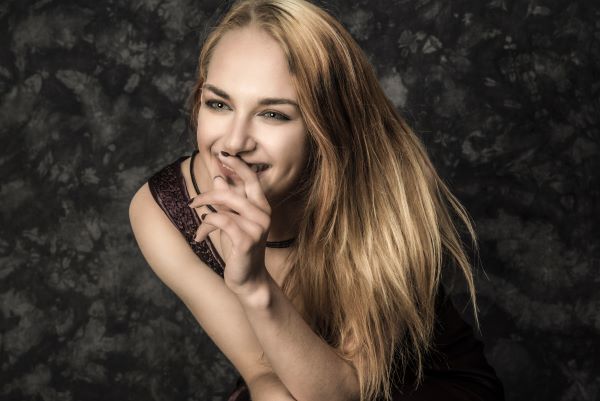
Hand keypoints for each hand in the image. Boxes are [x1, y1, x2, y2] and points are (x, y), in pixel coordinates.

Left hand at [188, 152, 271, 294]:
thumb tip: (219, 177)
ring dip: (204, 212)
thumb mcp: (232, 221)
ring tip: (196, 224)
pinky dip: (206, 225)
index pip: (251, 179)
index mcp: (262, 207)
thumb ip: (228, 200)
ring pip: (224, 207)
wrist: (248, 279)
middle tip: (193, 201)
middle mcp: (263, 215)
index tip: (223, 154)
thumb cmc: (239, 249)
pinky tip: (199, 236)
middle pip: (232, 192)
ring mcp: (257, 228)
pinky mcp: (246, 240)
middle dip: (209, 194)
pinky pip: (221, 221)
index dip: (237, 165)